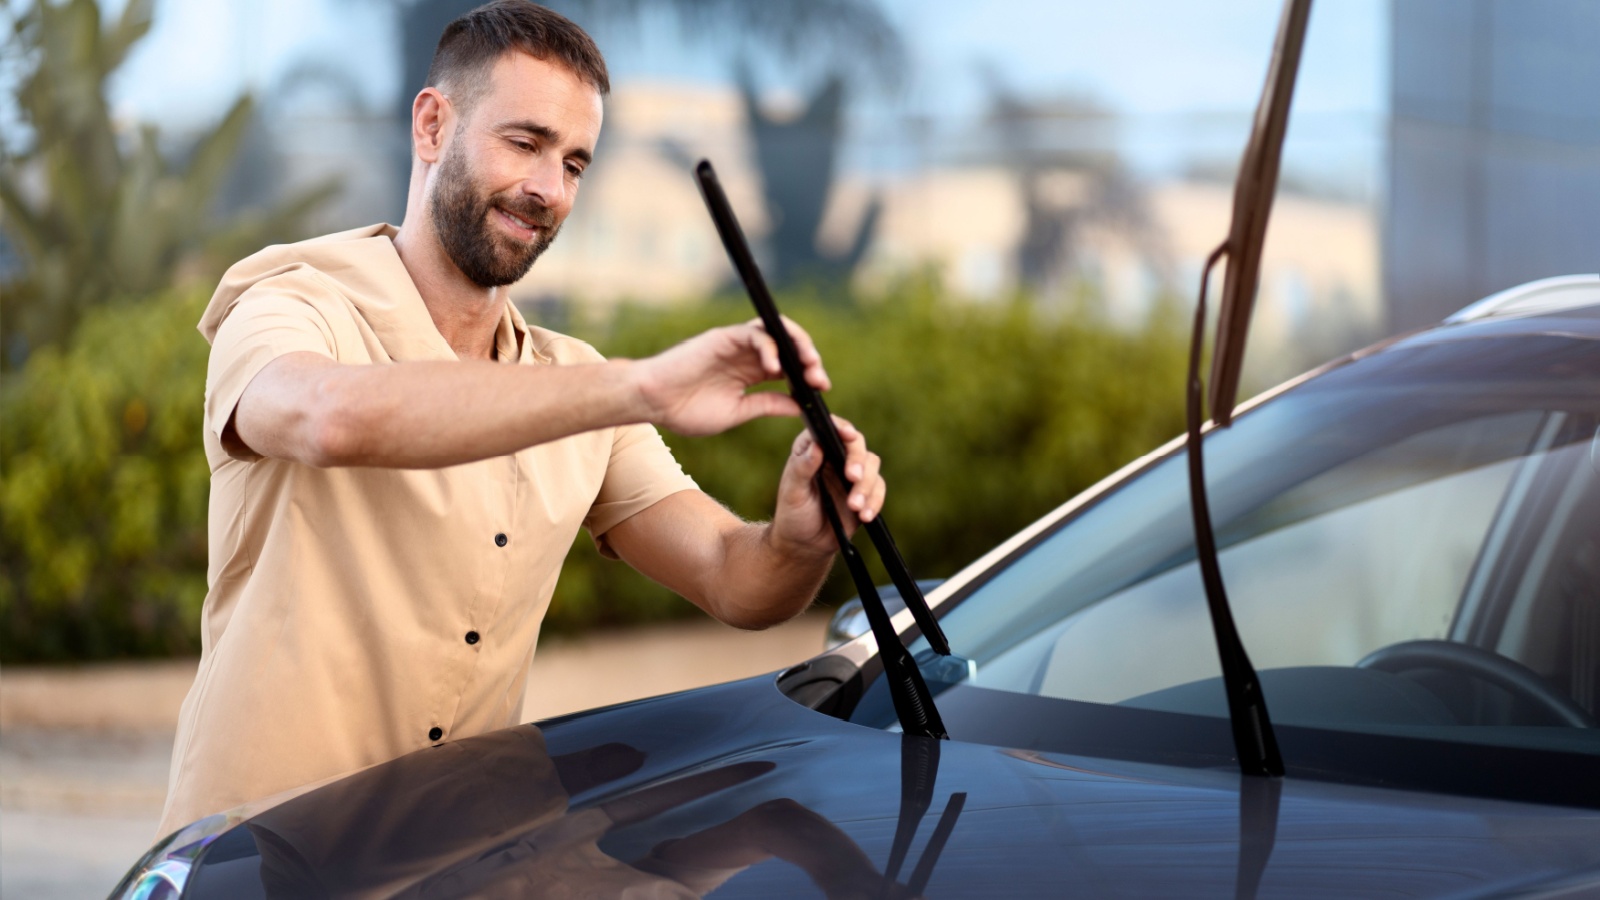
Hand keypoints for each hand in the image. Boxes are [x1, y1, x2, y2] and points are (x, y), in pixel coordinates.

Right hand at [633, 317, 830, 436]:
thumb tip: (800, 407)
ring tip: (808, 367)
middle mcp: (748, 355)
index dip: (809, 376)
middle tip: (820, 379)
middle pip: (789, 347)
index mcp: (752, 374)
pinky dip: (769, 347)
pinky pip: (753, 334)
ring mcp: (736, 344)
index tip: (822, 391)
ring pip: (776, 333)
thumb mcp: (737, 412)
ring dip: (797, 347)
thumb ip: (767, 406)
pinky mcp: (723, 337)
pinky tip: (775, 368)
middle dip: (809, 360)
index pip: (791, 368)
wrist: (653, 401)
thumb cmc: (686, 410)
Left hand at [768, 415, 884, 558]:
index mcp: (812, 449)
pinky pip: (878, 489)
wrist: (806, 544)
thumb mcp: (792, 493)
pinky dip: (875, 501)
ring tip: (854, 506)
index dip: (841, 428)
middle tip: (852, 477)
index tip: (848, 436)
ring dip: (866, 485)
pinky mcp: (865, 491)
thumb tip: (816, 446)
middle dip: (857, 460)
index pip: (829, 429)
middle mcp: (834, 456)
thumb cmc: (793, 515)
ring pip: (872, 465)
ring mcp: (852, 473)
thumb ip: (802, 469)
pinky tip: (864, 516)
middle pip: (856, 445)